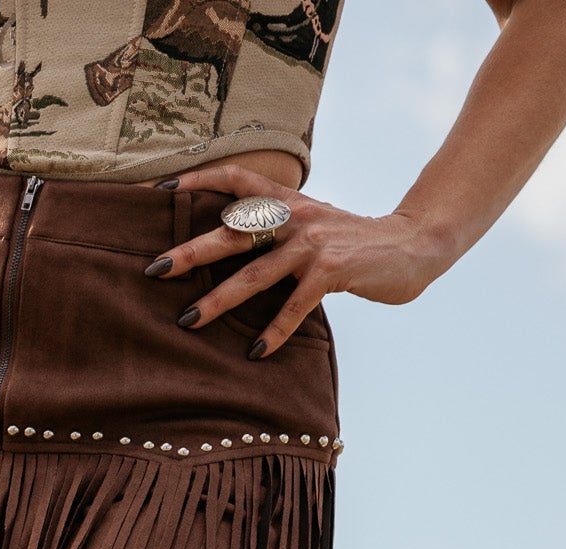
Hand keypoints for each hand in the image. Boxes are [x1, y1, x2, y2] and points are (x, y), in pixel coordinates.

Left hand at [145, 163, 445, 356]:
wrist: (411, 245)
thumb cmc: (352, 244)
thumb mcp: (311, 226)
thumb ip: (275, 231)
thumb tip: (229, 244)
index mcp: (287, 202)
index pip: (237, 179)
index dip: (198, 180)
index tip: (159, 190)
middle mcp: (295, 217)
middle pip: (233, 232)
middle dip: (190, 252)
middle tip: (153, 270)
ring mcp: (313, 243)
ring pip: (255, 273)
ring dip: (220, 300)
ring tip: (189, 321)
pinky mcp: (333, 271)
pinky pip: (295, 305)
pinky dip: (274, 331)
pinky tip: (255, 352)